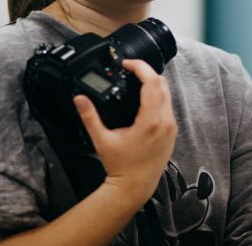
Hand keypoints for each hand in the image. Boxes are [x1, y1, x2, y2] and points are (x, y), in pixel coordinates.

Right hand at [73, 59, 176, 202]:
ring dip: (154, 83)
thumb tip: (79, 98)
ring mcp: (171, 126)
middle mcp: (165, 121)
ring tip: (136, 80)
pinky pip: (168, 105)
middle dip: (147, 72)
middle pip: (162, 83)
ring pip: (167, 93)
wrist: (135, 187)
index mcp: (150, 121)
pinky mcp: (172, 131)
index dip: (140, 67)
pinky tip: (145, 97)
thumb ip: (89, 117)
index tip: (127, 63)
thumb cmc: (120, 166)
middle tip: (130, 69)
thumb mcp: (101, 140)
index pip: (152, 82)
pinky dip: (158, 96)